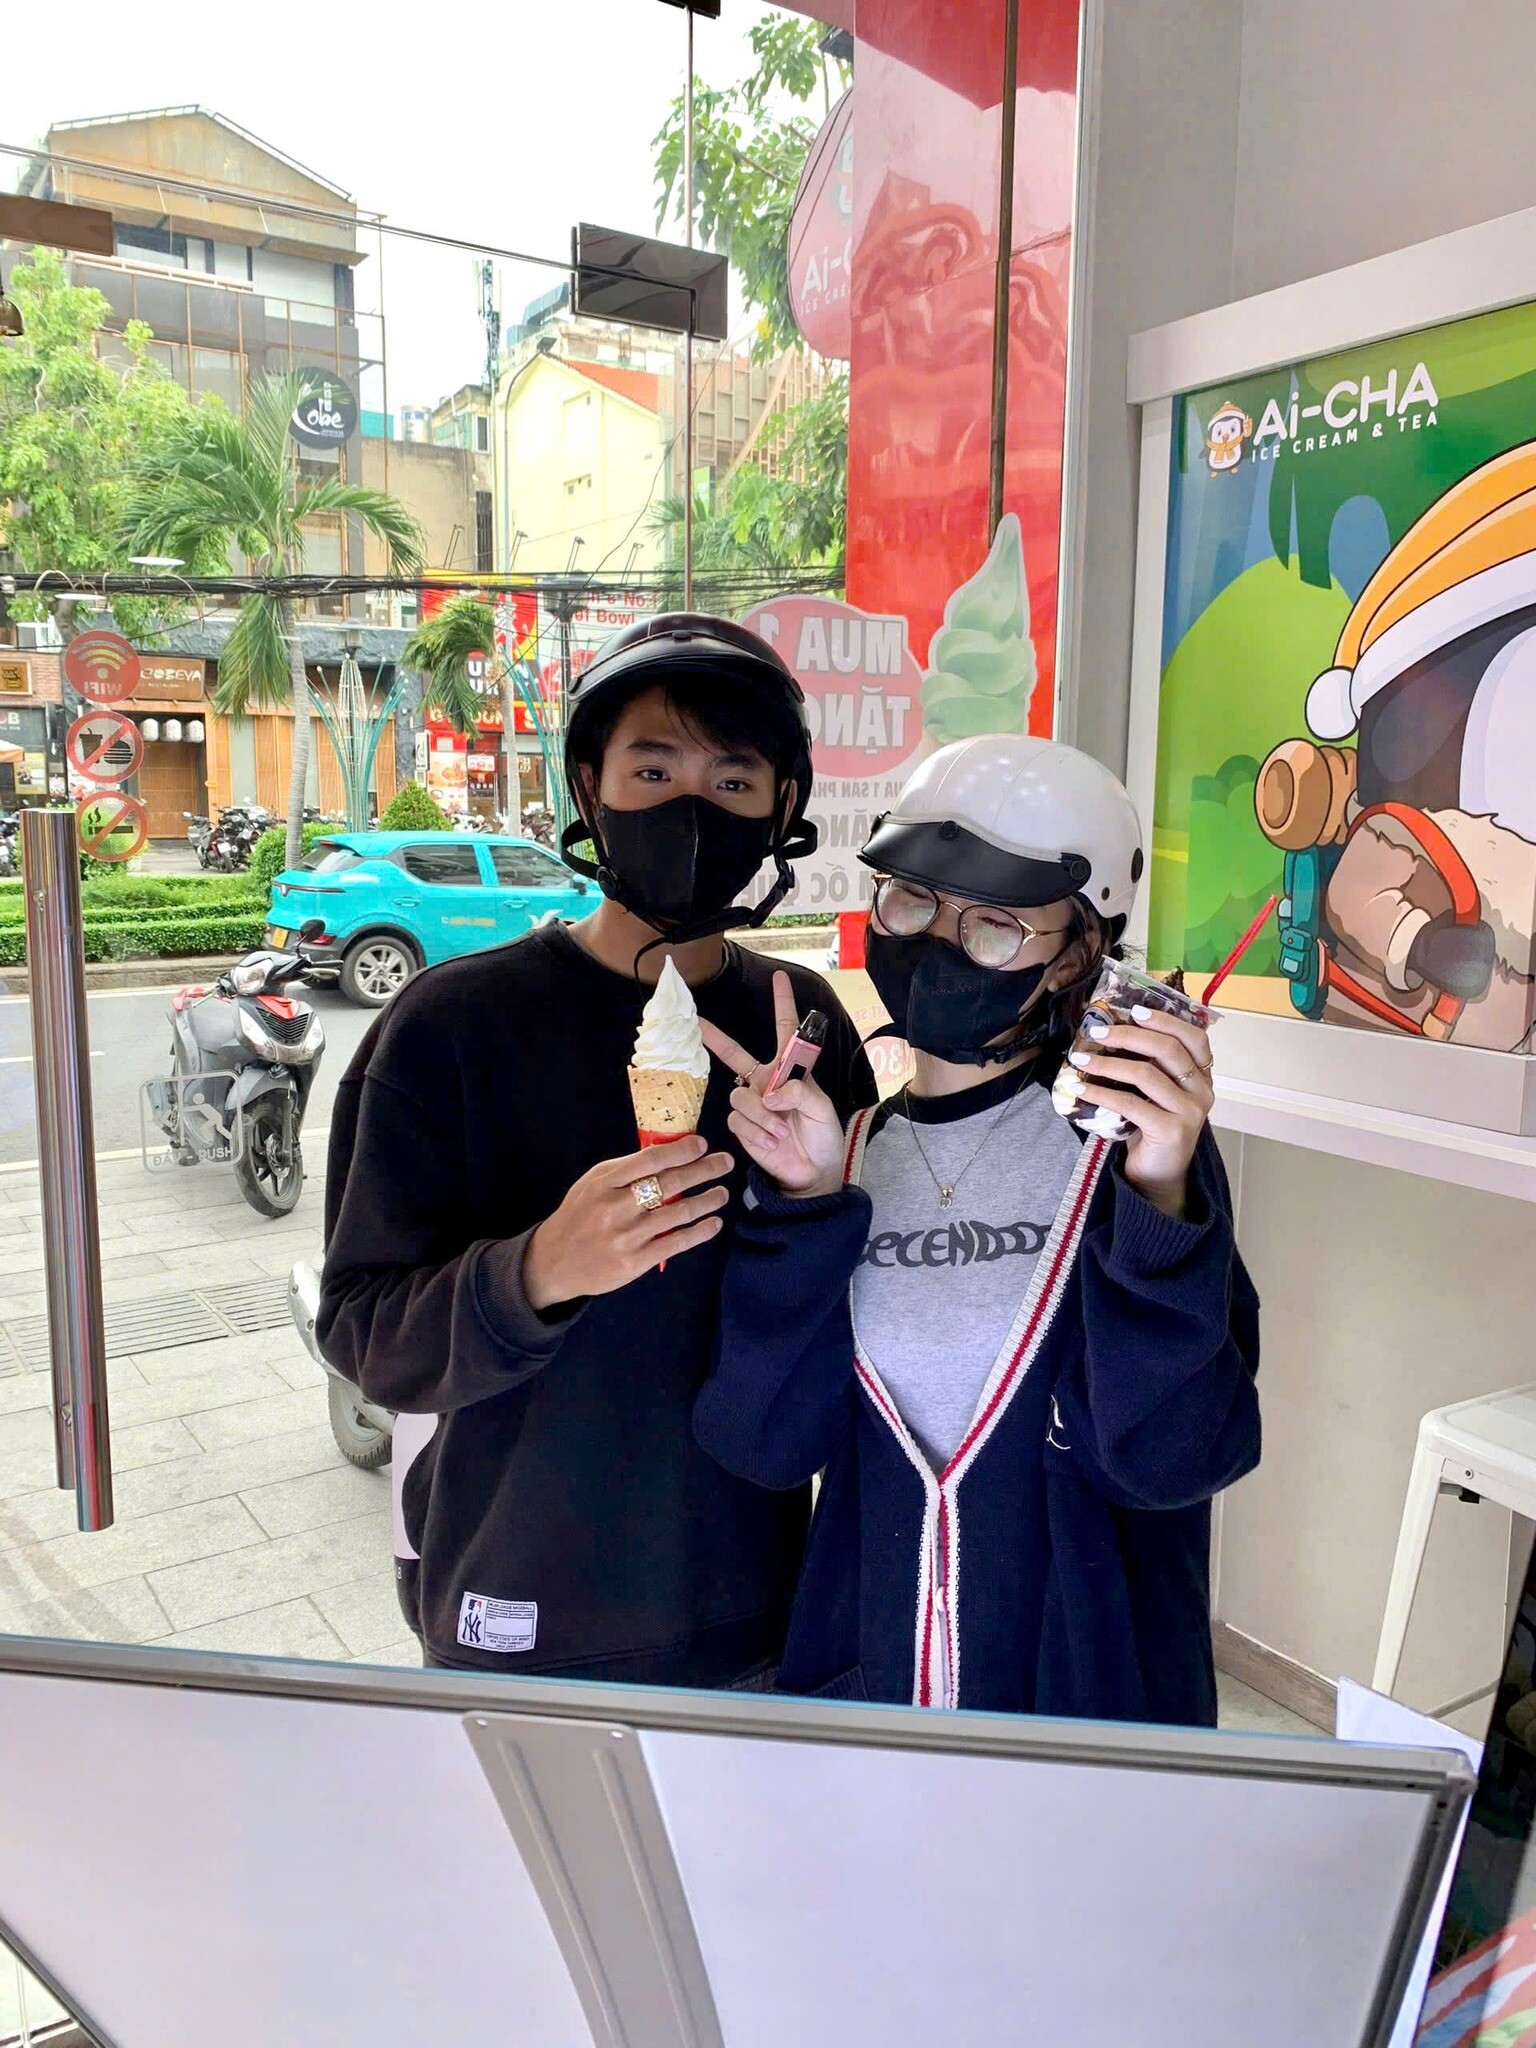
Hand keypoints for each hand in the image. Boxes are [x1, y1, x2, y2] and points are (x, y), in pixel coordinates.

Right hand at [523, 1136, 732, 1308]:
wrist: (553, 1262)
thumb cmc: (579, 1216)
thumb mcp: (593, 1184)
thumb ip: (625, 1171)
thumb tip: (668, 1152)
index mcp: (604, 1182)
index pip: (649, 1160)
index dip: (680, 1150)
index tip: (702, 1144)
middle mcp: (615, 1207)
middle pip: (669, 1183)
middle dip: (703, 1170)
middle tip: (725, 1162)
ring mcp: (626, 1236)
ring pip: (678, 1213)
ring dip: (707, 1201)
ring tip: (723, 1193)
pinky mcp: (635, 1261)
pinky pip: (676, 1242)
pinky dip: (700, 1231)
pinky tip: (714, 1223)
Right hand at [700, 969, 846, 1197]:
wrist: (813, 1172)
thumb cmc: (823, 1137)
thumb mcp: (822, 1111)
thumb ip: (800, 1094)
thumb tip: (771, 1094)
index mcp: (790, 1071)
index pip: (786, 1031)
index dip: (782, 1003)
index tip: (779, 978)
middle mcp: (766, 1082)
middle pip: (734, 1054)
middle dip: (715, 1037)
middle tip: (696, 1021)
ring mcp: (752, 1103)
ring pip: (741, 1096)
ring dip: (763, 1117)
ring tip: (781, 1133)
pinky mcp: (742, 1125)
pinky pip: (738, 1119)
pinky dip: (756, 1132)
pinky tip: (770, 1142)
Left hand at [1065, 1005, 1214, 1215]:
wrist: (1158, 1176)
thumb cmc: (1152, 1128)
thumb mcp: (1156, 1093)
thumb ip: (1150, 1066)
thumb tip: (1109, 1032)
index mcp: (1202, 1076)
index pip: (1195, 1038)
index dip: (1166, 1020)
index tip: (1134, 1011)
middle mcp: (1202, 1091)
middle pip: (1168, 1050)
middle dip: (1129, 1036)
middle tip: (1097, 1033)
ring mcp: (1190, 1112)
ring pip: (1147, 1074)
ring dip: (1108, 1064)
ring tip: (1081, 1060)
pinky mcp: (1171, 1131)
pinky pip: (1131, 1104)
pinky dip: (1102, 1094)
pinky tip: (1082, 1090)